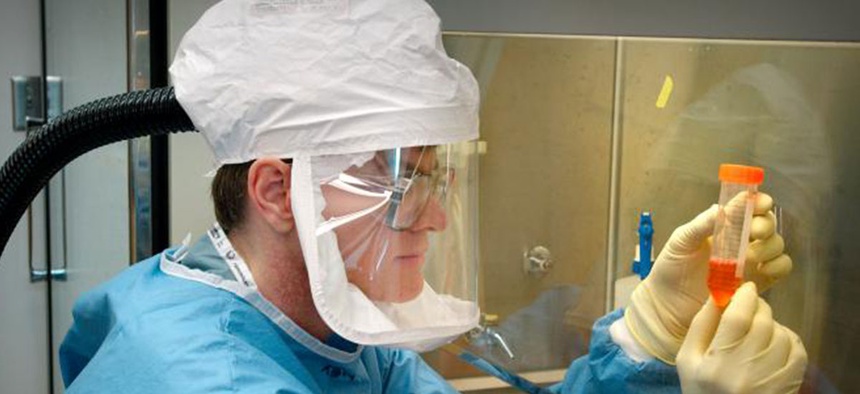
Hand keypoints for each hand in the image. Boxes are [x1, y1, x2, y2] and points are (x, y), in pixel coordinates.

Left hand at [624, 193, 790, 362]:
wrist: (668, 304)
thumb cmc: (671, 268)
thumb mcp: (682, 241)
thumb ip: (701, 224)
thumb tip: (720, 208)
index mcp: (723, 225)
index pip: (748, 207)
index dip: (758, 202)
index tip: (759, 204)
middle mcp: (741, 240)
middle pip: (768, 224)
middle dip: (764, 225)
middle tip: (752, 232)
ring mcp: (750, 262)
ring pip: (776, 245)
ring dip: (769, 246)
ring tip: (749, 256)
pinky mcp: (757, 282)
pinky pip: (780, 269)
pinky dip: (778, 265)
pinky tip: (762, 268)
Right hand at [677, 282, 806, 393]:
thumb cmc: (700, 389)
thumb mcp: (687, 359)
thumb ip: (700, 326)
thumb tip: (718, 294)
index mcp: (715, 363)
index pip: (737, 319)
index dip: (745, 296)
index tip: (746, 287)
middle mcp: (745, 372)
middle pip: (763, 323)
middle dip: (759, 307)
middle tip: (752, 304)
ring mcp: (769, 381)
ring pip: (782, 335)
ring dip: (773, 324)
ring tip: (761, 328)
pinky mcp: (786, 387)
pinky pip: (798, 353)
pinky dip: (789, 340)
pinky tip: (777, 342)